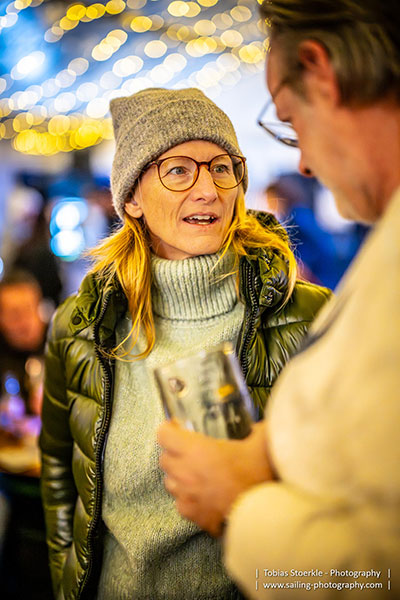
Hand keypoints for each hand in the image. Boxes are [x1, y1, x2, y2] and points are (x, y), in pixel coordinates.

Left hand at [158, 420, 274, 536]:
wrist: (266, 509)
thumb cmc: (260, 473)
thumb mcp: (259, 441)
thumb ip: (255, 428)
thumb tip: (258, 427)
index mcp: (196, 450)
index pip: (164, 435)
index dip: (169, 429)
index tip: (177, 427)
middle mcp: (186, 473)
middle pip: (164, 459)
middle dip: (174, 452)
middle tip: (190, 450)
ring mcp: (188, 496)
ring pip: (169, 483)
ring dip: (178, 476)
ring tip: (197, 474)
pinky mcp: (195, 516)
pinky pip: (180, 504)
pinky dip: (188, 499)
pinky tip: (203, 495)